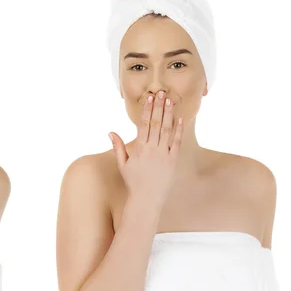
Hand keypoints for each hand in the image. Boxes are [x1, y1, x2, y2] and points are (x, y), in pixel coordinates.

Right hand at [109, 90, 182, 210]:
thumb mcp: (123, 164)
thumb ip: (117, 147)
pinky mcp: (173, 161)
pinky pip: (177, 142)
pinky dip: (178, 130)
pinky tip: (179, 119)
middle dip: (158, 107)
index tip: (148, 98)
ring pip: (167, 130)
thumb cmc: (133, 182)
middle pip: (156, 123)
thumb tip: (111, 132)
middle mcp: (152, 150)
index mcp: (139, 149)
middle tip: (161, 92)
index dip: (146, 110)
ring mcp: (164, 155)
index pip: (143, 124)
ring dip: (168, 114)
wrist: (147, 199)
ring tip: (170, 100)